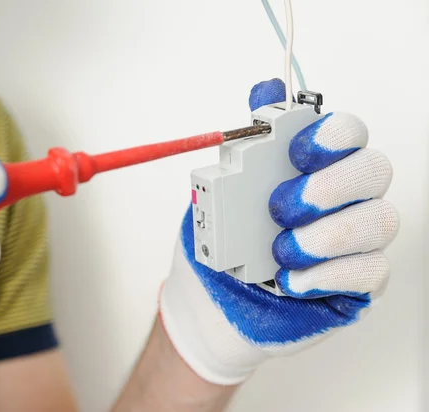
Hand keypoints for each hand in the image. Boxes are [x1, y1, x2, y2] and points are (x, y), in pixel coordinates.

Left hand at [159, 79, 398, 384]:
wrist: (209, 301)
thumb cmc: (219, 244)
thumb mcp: (220, 190)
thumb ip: (247, 142)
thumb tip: (266, 87)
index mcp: (312, 169)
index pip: (349, 134)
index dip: (332, 136)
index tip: (296, 151)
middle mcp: (341, 199)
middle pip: (374, 170)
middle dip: (328, 186)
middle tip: (280, 207)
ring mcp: (353, 241)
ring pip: (379, 220)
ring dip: (326, 234)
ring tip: (280, 249)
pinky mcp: (356, 283)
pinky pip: (371, 271)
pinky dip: (328, 274)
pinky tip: (291, 279)